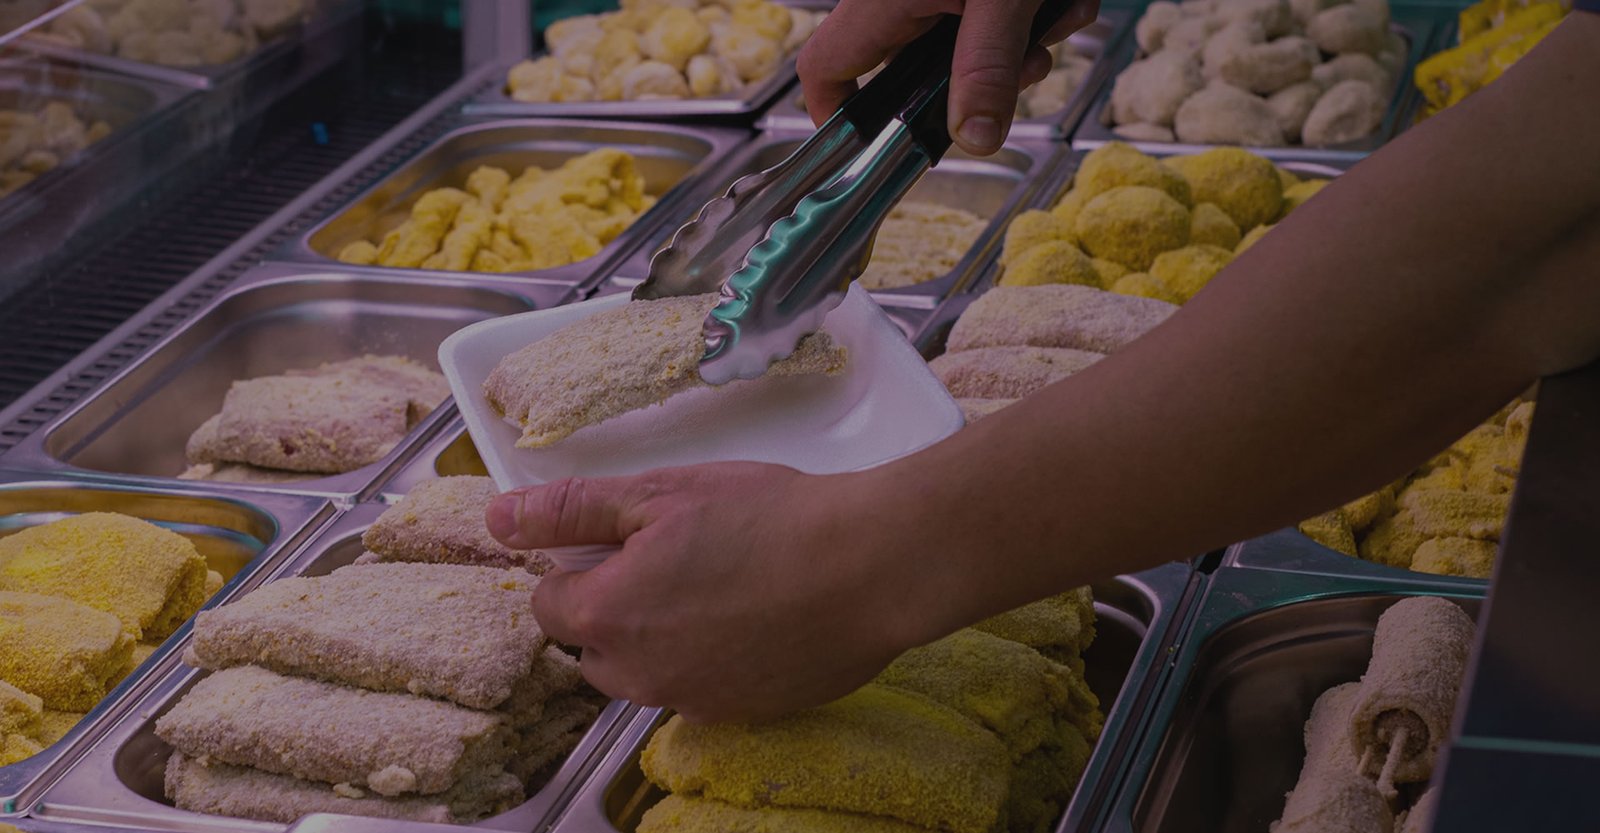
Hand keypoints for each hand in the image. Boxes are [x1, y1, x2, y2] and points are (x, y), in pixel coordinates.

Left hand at [486, 462, 922, 722]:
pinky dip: (712, 656)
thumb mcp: (660, 493)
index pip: (548, 604)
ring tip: (719, 583)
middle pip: (593, 647)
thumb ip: (573, 510)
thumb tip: (497, 518)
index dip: (579, 564)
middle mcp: (640, 674)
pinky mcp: (743, 713)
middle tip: (674, 556)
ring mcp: (693, 701)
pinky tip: (754, 613)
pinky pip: (700, 687)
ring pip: (647, 671)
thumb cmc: (767, 519)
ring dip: (661, 635)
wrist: (869, 566)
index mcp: (608, 616)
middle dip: (614, 607)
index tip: (625, 538)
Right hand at [796, 0, 1099, 154]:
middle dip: (980, 79)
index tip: (876, 146)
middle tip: (1026, 68)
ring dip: (1022, 45)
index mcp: (881, 1)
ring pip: (969, 43)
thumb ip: (990, 70)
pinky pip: (998, 12)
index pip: (825, 69)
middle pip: (919, 69)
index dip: (838, 116)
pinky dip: (1037, 11)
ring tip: (1056, 16)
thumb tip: (974, 142)